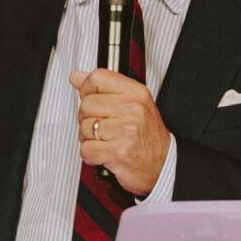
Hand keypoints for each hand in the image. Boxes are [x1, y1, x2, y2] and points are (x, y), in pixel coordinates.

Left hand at [71, 68, 170, 196]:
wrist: (164, 164)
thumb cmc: (147, 135)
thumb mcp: (133, 102)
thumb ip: (104, 87)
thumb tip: (76, 76)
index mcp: (136, 93)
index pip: (97, 79)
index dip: (87, 90)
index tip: (92, 100)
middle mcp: (132, 109)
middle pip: (86, 105)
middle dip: (87, 118)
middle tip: (102, 127)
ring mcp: (125, 131)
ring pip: (84, 128)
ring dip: (89, 138)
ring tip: (105, 141)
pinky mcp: (118, 152)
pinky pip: (86, 150)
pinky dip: (90, 155)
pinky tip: (104, 153)